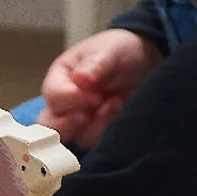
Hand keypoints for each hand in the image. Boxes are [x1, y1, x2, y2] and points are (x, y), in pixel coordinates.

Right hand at [39, 28, 161, 149]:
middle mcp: (64, 103)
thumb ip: (96, 63)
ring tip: (116, 103)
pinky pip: (96, 144)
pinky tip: (120, 112)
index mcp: (60, 78)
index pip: (54, 96)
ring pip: (75, 138)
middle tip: (89, 115)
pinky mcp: (97, 133)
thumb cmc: (120, 52)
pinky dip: (108, 132)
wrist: (145, 63)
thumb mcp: (110, 51)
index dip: (73, 99)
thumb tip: (80, 78)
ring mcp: (80, 121)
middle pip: (51, 126)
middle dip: (69, 125)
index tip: (97, 95)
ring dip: (96, 126)